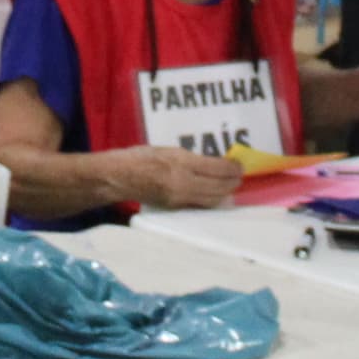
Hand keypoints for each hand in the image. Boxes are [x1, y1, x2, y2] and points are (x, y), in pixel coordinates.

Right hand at [100, 146, 244, 209]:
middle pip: (218, 187)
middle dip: (233, 182)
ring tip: (231, 186)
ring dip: (225, 194)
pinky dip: (212, 200)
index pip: (216, 168)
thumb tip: (214, 165)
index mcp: (180, 162)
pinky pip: (200, 206)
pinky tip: (216, 196)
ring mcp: (179, 198)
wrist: (118, 177)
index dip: (232, 168)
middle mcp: (182, 182)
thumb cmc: (141, 157)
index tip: (240, 165)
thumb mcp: (168, 150)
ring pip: (212, 200)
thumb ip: (191, 159)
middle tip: (240, 176)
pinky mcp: (174, 208)